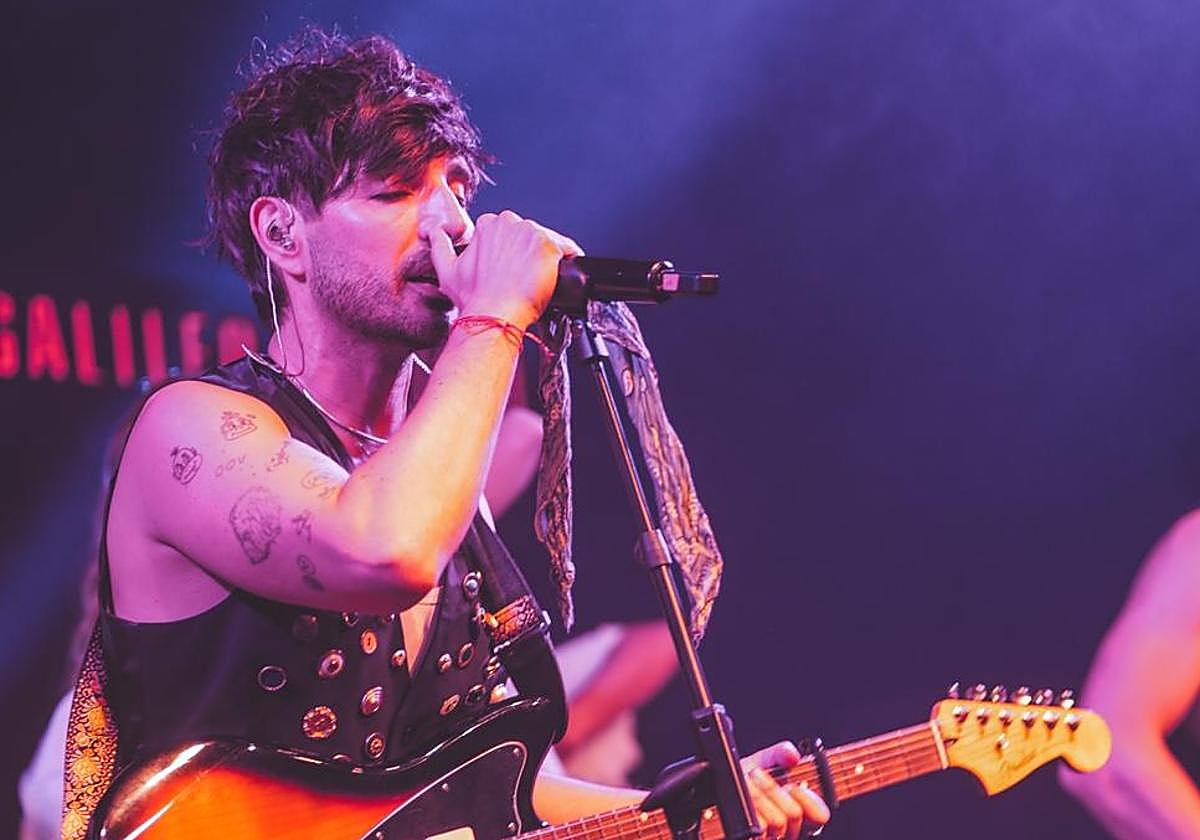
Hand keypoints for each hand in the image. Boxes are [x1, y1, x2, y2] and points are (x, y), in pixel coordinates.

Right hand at [429, 210, 582, 329]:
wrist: (492, 314)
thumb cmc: (473, 298)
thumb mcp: (446, 269)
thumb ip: (439, 245)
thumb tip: (434, 233)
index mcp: (487, 224)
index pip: (510, 233)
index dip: (514, 253)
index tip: (513, 269)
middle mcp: (509, 222)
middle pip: (530, 235)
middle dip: (530, 255)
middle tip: (524, 279)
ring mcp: (530, 232)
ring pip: (548, 242)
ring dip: (546, 260)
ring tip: (536, 282)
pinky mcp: (549, 246)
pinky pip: (567, 250)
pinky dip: (567, 261)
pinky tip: (557, 277)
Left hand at [742, 742, 830, 838]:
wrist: (718, 787)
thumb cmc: (745, 780)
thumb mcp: (763, 762)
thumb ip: (780, 754)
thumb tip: (792, 755)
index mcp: (798, 809)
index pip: (819, 815)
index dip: (810, 800)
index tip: (793, 785)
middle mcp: (788, 828)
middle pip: (795, 814)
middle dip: (774, 789)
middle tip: (758, 773)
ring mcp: (771, 836)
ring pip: (778, 821)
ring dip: (759, 795)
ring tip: (747, 782)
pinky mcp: (754, 837)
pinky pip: (759, 827)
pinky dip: (750, 808)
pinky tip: (742, 797)